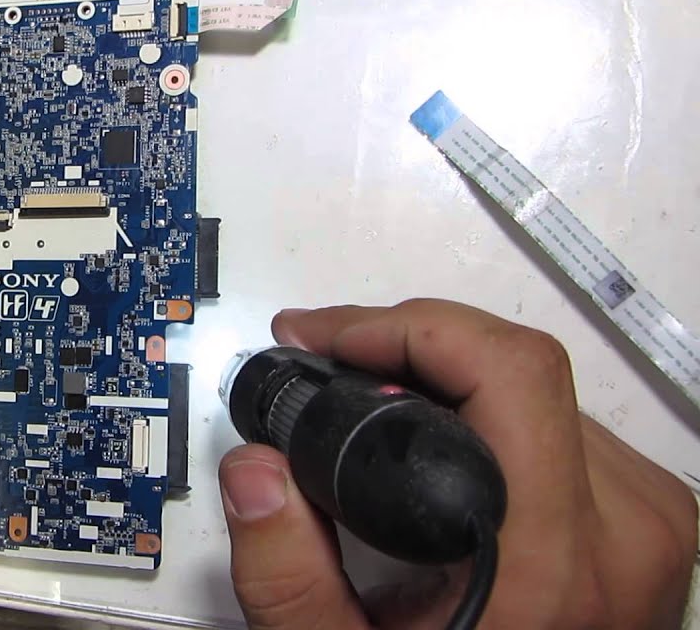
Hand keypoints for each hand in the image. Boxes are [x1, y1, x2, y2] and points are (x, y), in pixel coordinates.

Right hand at [219, 300, 697, 629]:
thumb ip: (289, 581)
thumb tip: (255, 469)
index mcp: (554, 560)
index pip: (505, 371)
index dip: (403, 330)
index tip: (324, 342)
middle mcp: (625, 527)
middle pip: (517, 367)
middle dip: (407, 345)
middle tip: (325, 357)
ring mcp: (652, 519)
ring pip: (540, 389)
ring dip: (449, 379)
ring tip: (371, 403)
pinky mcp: (656, 515)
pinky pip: (567, 421)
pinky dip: (491, 413)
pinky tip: (436, 441)